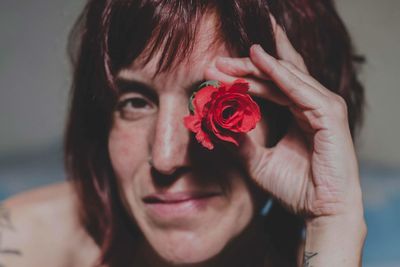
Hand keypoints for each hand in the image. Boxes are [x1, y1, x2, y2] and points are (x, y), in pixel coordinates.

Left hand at [204, 19, 363, 220]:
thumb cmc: (295, 189)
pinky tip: (259, 63)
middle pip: (278, 75)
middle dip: (246, 66)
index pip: (271, 85)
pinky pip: (300, 89)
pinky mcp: (330, 115)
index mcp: (298, 112)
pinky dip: (279, 74)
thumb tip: (213, 126)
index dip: (244, 76)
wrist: (321, 212)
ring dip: (257, 66)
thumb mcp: (258, 162)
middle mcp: (311, 105)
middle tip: (217, 60)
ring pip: (287, 77)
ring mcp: (323, 107)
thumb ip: (239, 143)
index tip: (214, 72)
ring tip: (229, 59)